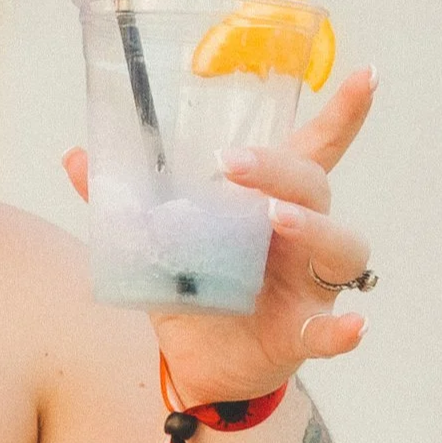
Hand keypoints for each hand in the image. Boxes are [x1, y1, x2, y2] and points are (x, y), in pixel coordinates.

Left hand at [63, 64, 377, 407]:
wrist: (195, 366)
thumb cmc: (194, 291)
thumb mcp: (154, 246)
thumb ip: (123, 206)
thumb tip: (75, 158)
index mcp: (270, 203)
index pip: (311, 150)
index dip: (341, 114)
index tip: (365, 76)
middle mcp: (301, 237)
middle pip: (313, 186)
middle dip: (278, 169)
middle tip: (229, 164)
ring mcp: (309, 285)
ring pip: (339, 246)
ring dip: (313, 228)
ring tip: (277, 218)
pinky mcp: (302, 333)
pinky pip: (330, 330)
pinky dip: (342, 330)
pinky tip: (353, 326)